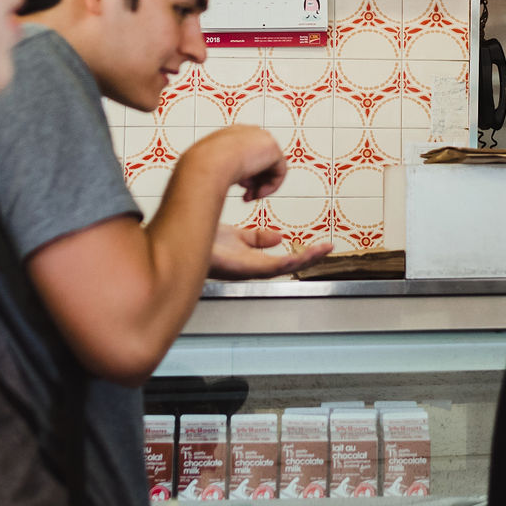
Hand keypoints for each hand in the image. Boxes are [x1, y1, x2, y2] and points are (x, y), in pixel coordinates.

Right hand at [199, 125, 289, 200]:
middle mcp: (247, 133)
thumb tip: (218, 179)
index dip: (244, 174)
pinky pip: (279, 172)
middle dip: (254, 180)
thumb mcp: (206, 167)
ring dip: (261, 185)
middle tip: (245, 195)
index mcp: (231, 134)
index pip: (245, 153)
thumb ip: (216, 170)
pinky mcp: (273, 148)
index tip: (238, 187)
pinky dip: (271, 187)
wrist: (206, 163)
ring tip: (249, 196)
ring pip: (270, 167)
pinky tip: (258, 194)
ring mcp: (261, 138)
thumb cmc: (200, 168)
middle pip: (260, 160)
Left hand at [208, 225, 334, 279]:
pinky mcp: (243, 267)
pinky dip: (293, 260)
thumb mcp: (234, 237)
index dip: (299, 254)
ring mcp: (247, 269)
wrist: (178, 238)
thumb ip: (255, 239)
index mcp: (246, 260)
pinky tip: (306, 254)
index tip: (319, 246)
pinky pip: (274, 266)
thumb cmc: (199, 240)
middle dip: (309, 259)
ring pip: (284, 268)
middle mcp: (248, 267)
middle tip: (328, 250)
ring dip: (306, 261)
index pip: (277, 259)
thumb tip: (276, 238)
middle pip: (285, 266)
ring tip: (324, 251)